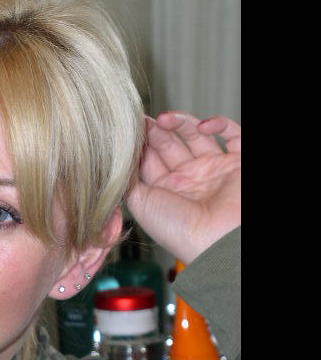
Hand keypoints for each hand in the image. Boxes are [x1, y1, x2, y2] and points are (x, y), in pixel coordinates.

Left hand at [126, 111, 239, 264]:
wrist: (218, 240)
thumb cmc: (179, 229)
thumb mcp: (141, 204)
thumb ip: (129, 181)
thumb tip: (118, 161)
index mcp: (168, 191)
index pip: (150, 159)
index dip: (140, 143)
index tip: (128, 128)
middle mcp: (191, 179)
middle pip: (170, 144)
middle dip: (156, 130)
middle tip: (144, 120)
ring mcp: (215, 169)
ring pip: (196, 135)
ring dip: (180, 122)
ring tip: (165, 119)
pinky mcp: (240, 161)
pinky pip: (234, 134)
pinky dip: (219, 124)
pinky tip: (203, 126)